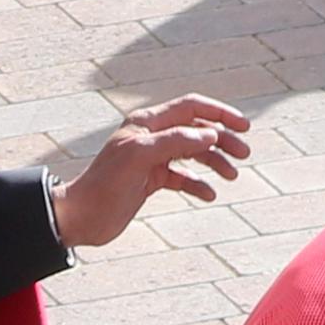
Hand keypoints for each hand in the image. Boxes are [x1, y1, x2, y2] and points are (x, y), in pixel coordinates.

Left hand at [52, 97, 252, 250]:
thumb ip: (176, 140)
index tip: (244, 126)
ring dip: (215, 162)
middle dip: (223, 139)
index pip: (191, 107)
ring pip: (194, 153)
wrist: (80, 217)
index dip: (219, 113)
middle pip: (197, 129)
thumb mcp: (139, 156)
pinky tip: (209, 194)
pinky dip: (198, 184)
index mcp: (147, 123)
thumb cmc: (104, 184)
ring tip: (231, 176)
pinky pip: (183, 177)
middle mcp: (152, 137)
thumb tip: (211, 133)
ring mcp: (153, 159)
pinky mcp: (151, 180)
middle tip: (243, 154)